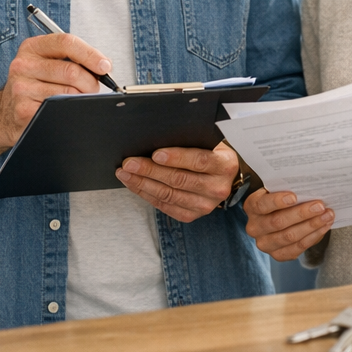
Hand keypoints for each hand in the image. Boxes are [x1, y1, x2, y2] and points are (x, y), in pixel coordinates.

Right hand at [0, 32, 112, 147]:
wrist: (4, 114)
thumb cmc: (35, 85)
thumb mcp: (47, 63)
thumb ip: (73, 59)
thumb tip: (104, 66)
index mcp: (32, 47)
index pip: (66, 42)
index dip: (90, 54)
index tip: (105, 66)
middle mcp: (23, 65)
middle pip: (71, 70)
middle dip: (90, 82)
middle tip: (93, 89)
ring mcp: (21, 88)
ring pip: (68, 92)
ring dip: (82, 98)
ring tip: (79, 100)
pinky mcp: (23, 111)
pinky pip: (59, 110)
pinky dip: (70, 111)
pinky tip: (66, 110)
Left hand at [116, 142, 239, 221]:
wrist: (225, 177)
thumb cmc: (213, 154)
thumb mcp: (211, 142)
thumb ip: (192, 140)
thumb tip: (159, 136)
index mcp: (224, 165)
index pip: (198, 161)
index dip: (176, 158)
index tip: (155, 154)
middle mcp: (217, 188)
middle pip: (179, 179)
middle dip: (150, 170)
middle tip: (130, 163)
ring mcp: (205, 205)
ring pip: (169, 195)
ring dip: (143, 184)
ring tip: (126, 174)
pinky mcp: (192, 215)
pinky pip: (165, 206)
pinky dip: (147, 195)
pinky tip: (135, 185)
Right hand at [243, 188, 333, 260]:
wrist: (275, 214)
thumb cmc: (279, 197)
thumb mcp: (276, 188)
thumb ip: (286, 187)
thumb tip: (308, 188)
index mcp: (251, 206)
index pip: (262, 204)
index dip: (277, 201)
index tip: (294, 196)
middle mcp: (254, 227)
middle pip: (278, 222)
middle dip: (302, 214)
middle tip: (320, 206)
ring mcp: (265, 244)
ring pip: (289, 237)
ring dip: (312, 226)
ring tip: (327, 216)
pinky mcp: (277, 255)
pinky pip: (296, 249)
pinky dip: (313, 237)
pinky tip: (323, 227)